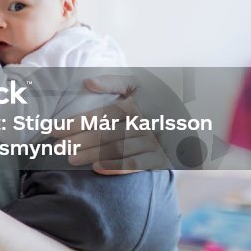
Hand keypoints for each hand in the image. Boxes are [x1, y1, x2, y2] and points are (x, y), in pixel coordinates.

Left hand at [54, 75, 170, 173]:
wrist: (197, 112)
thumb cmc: (158, 95)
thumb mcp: (138, 83)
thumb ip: (113, 82)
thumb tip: (87, 82)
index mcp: (135, 104)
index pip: (99, 115)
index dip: (75, 123)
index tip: (53, 130)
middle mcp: (144, 122)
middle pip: (105, 133)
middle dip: (79, 141)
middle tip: (57, 148)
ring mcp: (155, 141)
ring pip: (118, 149)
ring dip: (93, 154)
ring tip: (71, 159)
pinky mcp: (164, 157)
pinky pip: (138, 164)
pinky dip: (117, 167)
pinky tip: (97, 168)